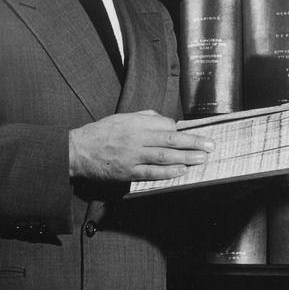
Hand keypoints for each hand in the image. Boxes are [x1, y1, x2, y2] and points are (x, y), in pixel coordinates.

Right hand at [69, 110, 214, 181]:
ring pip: (165, 155)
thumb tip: (163, 120)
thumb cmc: (101, 133)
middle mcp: (137, 138)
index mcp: (136, 123)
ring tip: (202, 158)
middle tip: (210, 145)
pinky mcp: (128, 171)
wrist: (79, 150)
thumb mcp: (122, 117)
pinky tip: (181, 171)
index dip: (179, 130)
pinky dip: (168, 172)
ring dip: (186, 157)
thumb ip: (143, 117)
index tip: (191, 134)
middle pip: (171, 139)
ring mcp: (134, 156)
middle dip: (193, 142)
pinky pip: (152, 172)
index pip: (165, 124)